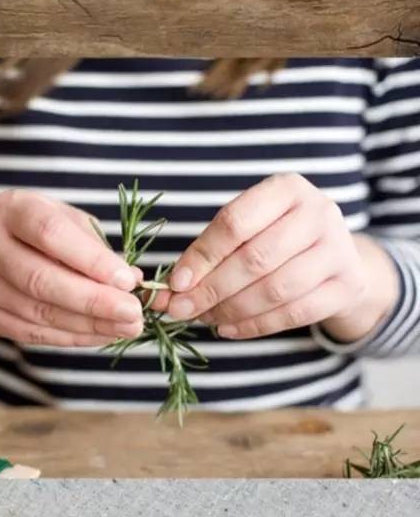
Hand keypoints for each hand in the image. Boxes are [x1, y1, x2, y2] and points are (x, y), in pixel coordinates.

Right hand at [0, 189, 143, 347]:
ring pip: (40, 312)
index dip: (92, 260)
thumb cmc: (38, 231)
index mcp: (12, 209)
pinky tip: (101, 335)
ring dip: (89, 325)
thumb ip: (96, 246)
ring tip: (126, 327)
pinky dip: (72, 337)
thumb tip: (133, 280)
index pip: (51, 234)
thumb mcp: (66, 220)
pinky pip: (33, 333)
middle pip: (41, 280)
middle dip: (94, 301)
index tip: (127, 280)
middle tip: (133, 313)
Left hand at [155, 174, 398, 341]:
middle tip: (181, 309)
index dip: (202, 256)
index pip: (235, 223)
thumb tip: (170, 291)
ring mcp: (338, 249)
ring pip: (275, 289)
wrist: (338, 256)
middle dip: (212, 289)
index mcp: (287, 188)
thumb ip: (212, 252)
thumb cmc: (278, 236)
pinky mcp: (347, 285)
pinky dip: (256, 326)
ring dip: (232, 310)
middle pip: (255, 259)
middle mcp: (318, 212)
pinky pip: (295, 313)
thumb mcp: (250, 227)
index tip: (175, 283)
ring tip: (205, 319)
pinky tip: (229, 328)